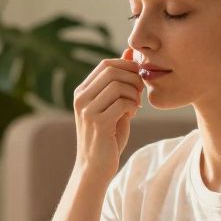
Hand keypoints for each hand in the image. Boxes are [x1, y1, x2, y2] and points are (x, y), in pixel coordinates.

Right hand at [72, 46, 143, 179]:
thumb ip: (119, 81)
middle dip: (133, 78)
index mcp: (82, 92)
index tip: (138, 79)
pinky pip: (122, 103)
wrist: (95, 167)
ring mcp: (87, 110)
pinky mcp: (98, 123)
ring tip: (135, 105)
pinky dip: (132, 106)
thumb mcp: (112, 105)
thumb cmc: (107, 136)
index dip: (127, 66)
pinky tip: (132, 115)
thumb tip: (129, 52)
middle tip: (139, 92)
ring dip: (134, 93)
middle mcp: (81, 98)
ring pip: (118, 85)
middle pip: (112, 71)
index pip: (106, 64)